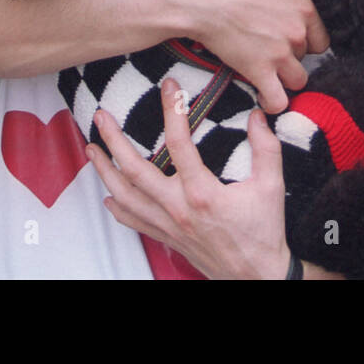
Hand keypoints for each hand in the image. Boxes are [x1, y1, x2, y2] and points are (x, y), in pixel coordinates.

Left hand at [87, 78, 291, 279]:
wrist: (257, 277)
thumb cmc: (264, 232)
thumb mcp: (271, 186)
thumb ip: (266, 147)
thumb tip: (258, 114)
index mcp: (202, 193)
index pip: (178, 143)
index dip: (172, 110)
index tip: (169, 87)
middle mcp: (178, 209)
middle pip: (135, 170)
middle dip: (114, 141)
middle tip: (101, 116)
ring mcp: (168, 226)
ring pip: (125, 197)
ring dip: (104, 172)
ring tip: (92, 149)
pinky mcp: (167, 238)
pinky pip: (133, 222)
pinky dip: (117, 207)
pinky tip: (108, 195)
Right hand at [180, 0, 328, 113]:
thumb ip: (290, 9)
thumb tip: (294, 22)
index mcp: (304, 8)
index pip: (320, 42)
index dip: (303, 46)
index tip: (288, 45)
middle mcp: (297, 31)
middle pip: (305, 60)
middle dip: (288, 59)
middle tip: (266, 52)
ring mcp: (280, 53)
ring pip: (298, 81)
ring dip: (283, 80)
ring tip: (267, 75)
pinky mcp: (261, 70)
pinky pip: (278, 100)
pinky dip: (272, 102)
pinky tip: (263, 96)